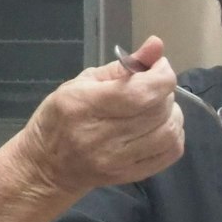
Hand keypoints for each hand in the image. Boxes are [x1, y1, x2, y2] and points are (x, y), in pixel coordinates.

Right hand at [21, 36, 184, 193]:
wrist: (48, 166)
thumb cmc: (60, 117)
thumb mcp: (82, 83)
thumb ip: (123, 65)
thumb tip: (157, 45)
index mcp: (86, 106)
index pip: (141, 93)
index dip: (162, 76)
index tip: (159, 67)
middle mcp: (101, 137)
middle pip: (158, 111)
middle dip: (165, 93)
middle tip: (153, 88)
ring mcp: (117, 161)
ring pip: (168, 134)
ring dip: (172, 115)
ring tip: (157, 108)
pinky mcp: (129, 176)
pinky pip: (170, 154)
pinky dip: (174, 136)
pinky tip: (160, 128)